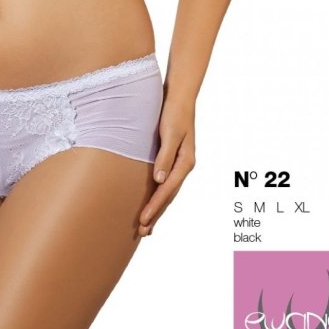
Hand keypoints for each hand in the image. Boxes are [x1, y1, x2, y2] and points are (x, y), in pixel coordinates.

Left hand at [139, 93, 195, 236]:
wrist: (179, 96)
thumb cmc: (174, 112)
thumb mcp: (170, 132)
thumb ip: (165, 156)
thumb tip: (159, 180)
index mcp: (186, 162)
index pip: (168, 190)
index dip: (155, 206)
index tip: (142, 220)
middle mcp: (184, 165)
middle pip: (169, 196)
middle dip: (156, 214)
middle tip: (143, 232)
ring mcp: (179, 164)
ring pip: (168, 192)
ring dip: (157, 208)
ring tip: (146, 226)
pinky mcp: (172, 159)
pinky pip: (165, 183)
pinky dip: (158, 196)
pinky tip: (151, 202)